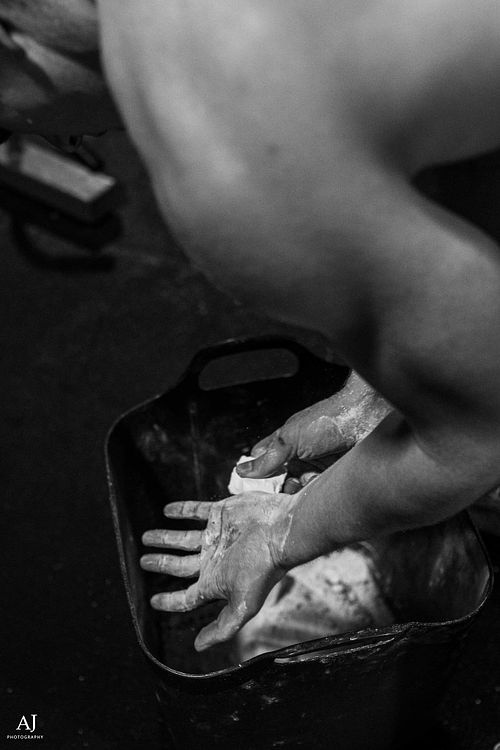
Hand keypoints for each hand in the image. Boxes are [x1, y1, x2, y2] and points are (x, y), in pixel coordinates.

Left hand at [140, 492, 296, 650]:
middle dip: (161, 564)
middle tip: (142, 561)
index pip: (186, 597)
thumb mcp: (242, 607)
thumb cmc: (263, 569)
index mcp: (216, 582)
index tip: (152, 601)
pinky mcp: (221, 513)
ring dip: (165, 538)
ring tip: (146, 537)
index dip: (168, 600)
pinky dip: (180, 511)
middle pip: (180, 566)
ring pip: (183, 538)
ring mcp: (216, 536)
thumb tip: (198, 647)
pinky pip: (195, 511)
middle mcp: (214, 560)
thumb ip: (221, 628)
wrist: (280, 531)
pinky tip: (167, 510)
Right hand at [238, 371, 391, 479]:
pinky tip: (323, 483)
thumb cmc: (328, 420)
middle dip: (283, 488)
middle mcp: (300, 455)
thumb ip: (267, 459)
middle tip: (287, 487)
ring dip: (303, 489)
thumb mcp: (291, 439)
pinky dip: (319, 491)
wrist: (368, 417)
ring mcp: (318, 466)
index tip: (257, 490)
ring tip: (309, 479)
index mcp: (285, 443)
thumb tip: (241, 471)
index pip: (263, 463)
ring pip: (301, 489)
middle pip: (282, 481)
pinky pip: (321, 492)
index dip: (258, 477)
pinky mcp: (335, 476)